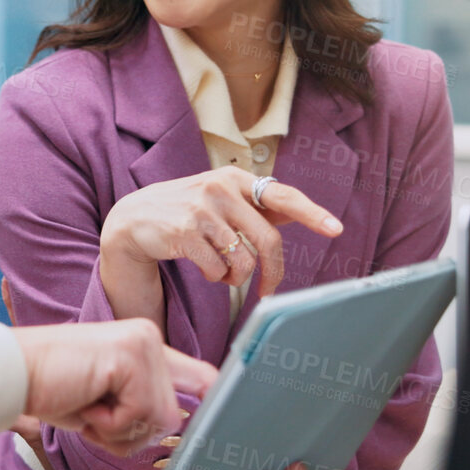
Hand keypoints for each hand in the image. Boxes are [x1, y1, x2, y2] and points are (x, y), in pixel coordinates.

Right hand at [13, 320, 217, 456]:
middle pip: (175, 414)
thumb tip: (184, 426)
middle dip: (135, 433)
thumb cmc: (53, 390)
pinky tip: (86, 402)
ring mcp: (143, 344)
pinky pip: (139, 414)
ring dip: (120, 431)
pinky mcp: (130, 357)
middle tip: (97, 418)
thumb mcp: (108, 401)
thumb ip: (143, 406)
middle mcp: (150, 338)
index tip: (216, 436)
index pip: (203, 378)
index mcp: (147, 345)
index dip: (212, 407)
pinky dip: (109, 424)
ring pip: (161, 418)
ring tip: (89, 408)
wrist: (11, 375)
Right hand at [97, 168, 341, 323]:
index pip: (283, 195)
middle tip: (269, 292)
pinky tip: (202, 267)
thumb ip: (254, 206)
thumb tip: (296, 212)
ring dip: (235, 277)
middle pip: (267, 241)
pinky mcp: (185, 232)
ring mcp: (202, 210)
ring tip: (220, 271)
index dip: (311, 213)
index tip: (335, 228)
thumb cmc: (185, 210)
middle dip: (272, 273)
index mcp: (235, 178)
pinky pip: (217, 270)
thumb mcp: (219, 198)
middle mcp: (221, 189)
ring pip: (243, 261)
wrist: (134, 218)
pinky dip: (215, 278)